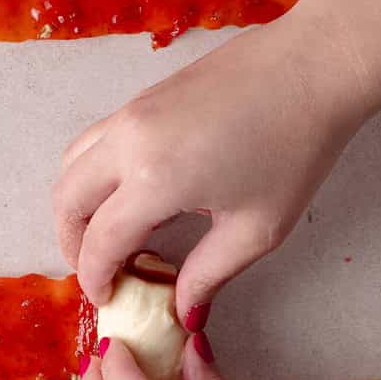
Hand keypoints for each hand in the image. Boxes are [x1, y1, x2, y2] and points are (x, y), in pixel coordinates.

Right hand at [52, 0, 371, 318]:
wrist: (313, 67)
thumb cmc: (295, 148)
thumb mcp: (257, 229)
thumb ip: (208, 274)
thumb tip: (183, 312)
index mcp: (154, 179)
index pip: (100, 241)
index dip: (95, 278)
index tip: (106, 299)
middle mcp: (128, 141)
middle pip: (67, 198)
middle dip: (71, 241)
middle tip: (96, 270)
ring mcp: (132, 111)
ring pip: (72, 162)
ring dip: (76, 202)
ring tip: (104, 232)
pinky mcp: (143, 96)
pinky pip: (96, 138)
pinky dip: (94, 172)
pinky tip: (131, 193)